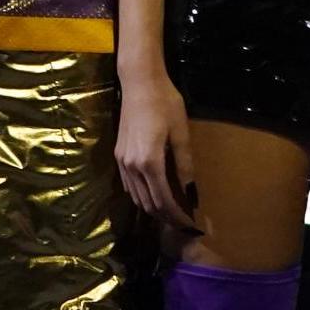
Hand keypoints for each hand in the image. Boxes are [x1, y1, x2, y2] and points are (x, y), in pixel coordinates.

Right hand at [116, 70, 199, 228]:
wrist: (139, 84)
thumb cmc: (165, 104)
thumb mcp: (181, 133)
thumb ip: (185, 164)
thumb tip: (191, 191)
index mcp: (149, 162)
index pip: (164, 200)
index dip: (176, 216)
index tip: (189, 225)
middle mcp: (131, 167)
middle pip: (147, 203)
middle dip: (165, 216)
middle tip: (183, 223)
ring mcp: (122, 162)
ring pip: (136, 196)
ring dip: (152, 208)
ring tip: (171, 212)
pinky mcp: (118, 156)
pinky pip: (129, 185)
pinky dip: (141, 195)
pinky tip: (154, 194)